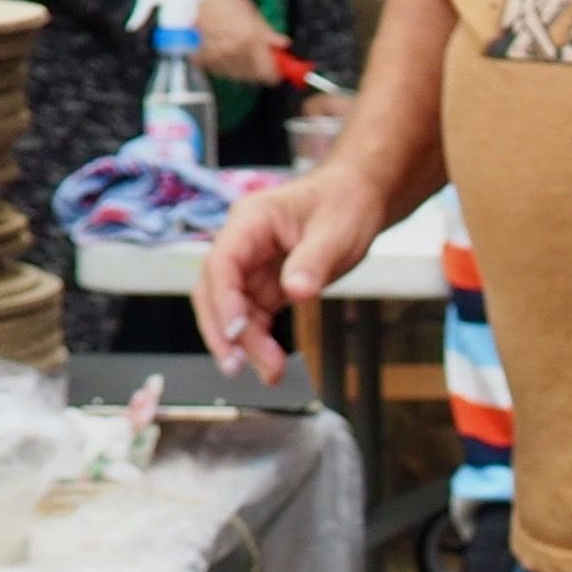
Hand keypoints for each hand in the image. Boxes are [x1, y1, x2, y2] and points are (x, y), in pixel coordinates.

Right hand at [190, 0, 285, 84]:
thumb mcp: (248, 9)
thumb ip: (267, 31)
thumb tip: (282, 43)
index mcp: (250, 39)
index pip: (269, 72)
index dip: (274, 71)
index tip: (276, 68)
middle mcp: (234, 53)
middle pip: (253, 76)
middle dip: (258, 68)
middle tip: (256, 56)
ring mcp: (216, 59)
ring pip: (236, 75)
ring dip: (241, 66)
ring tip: (237, 49)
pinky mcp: (201, 61)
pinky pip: (219, 70)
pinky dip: (224, 64)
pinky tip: (223, 50)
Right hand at [192, 164, 382, 381]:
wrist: (357, 198)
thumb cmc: (344, 204)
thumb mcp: (336, 232)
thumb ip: (314, 261)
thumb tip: (296, 291)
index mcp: (250, 221)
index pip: (222, 263)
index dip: (225, 301)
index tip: (237, 333)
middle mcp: (242, 244)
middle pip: (215, 291)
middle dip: (223, 331)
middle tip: (238, 368)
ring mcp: (251, 266)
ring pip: (230, 309)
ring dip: (242, 343)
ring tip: (269, 373)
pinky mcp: (265, 285)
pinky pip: (251, 316)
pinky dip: (257, 340)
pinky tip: (270, 362)